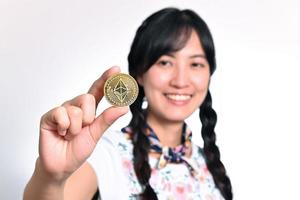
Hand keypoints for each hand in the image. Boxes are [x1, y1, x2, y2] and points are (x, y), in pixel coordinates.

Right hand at [38, 66, 127, 180]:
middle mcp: (75, 106)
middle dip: (88, 118)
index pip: (98, 90)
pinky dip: (64, 127)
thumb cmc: (78, 149)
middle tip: (82, 129)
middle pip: (88, 98)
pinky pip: (61, 113)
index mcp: (89, 110)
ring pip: (75, 109)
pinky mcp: (49, 116)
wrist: (62, 165)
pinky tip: (60, 133)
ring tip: (70, 135)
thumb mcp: (96, 134)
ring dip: (76, 128)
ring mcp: (62, 109)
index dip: (107, 79)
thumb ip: (108, 119)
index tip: (116, 69)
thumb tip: (124, 106)